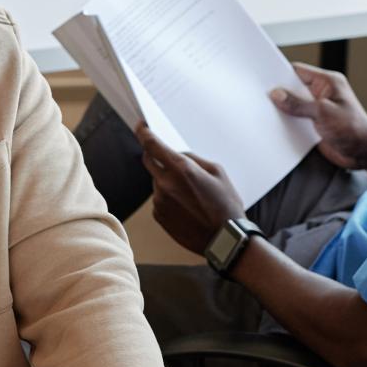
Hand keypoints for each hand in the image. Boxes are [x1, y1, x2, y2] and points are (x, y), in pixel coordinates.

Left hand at [136, 122, 245, 254]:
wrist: (224, 240)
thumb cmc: (226, 205)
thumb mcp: (217, 173)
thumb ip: (193, 159)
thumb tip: (177, 154)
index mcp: (181, 169)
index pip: (152, 145)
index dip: (144, 133)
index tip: (141, 126)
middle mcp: (165, 184)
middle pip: (148, 161)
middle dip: (153, 155)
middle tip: (165, 156)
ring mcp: (159, 201)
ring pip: (157, 182)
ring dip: (167, 181)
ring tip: (191, 194)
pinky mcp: (158, 216)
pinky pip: (159, 199)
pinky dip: (168, 198)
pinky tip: (186, 207)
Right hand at [269, 63, 366, 169]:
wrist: (364, 152)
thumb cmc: (353, 129)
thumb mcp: (322, 112)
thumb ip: (298, 103)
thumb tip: (277, 94)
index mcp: (327, 82)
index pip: (298, 71)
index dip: (281, 74)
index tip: (265, 79)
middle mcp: (322, 93)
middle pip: (294, 87)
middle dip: (280, 93)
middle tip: (262, 97)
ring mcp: (318, 108)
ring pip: (294, 104)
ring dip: (284, 110)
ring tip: (267, 112)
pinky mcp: (315, 123)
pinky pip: (296, 118)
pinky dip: (288, 122)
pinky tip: (277, 126)